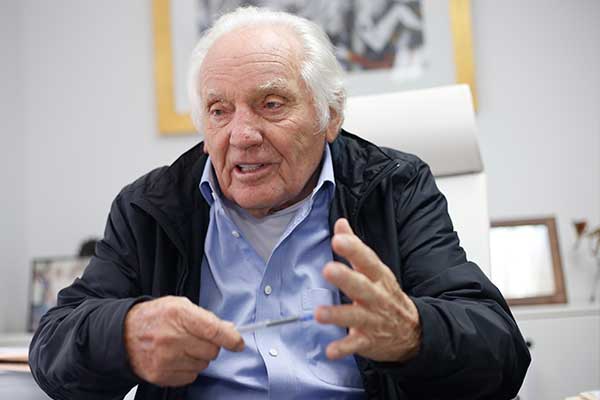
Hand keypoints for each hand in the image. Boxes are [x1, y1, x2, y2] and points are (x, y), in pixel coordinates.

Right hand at [124, 296, 243, 386]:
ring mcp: (165, 358)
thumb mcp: (180, 305)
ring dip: (199, 357)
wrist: (124, 333)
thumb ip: (206, 318)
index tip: (238, 343)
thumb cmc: (155, 317)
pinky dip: (188, 368)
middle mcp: (171, 338)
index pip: (213, 330)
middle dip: (210, 345)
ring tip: (183, 347)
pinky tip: (176, 358)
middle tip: (197, 339)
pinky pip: (190, 377)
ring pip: (203, 365)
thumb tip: (230, 331)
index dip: (230, 338)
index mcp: (178, 314)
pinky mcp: (160, 375)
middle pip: (211, 350)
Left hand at [315, 218, 420, 362]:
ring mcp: (373, 320)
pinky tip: (330, 351)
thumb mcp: (375, 269)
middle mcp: (376, 297)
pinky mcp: (368, 341)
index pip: (367, 260)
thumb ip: (355, 246)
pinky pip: (355, 345)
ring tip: (319, 313)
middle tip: (328, 269)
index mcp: (378, 277)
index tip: (338, 239)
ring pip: (355, 316)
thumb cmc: (386, 296)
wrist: (413, 332)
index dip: (353, 249)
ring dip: (337, 315)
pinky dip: (343, 348)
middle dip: (345, 278)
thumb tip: (340, 223)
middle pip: (361, 286)